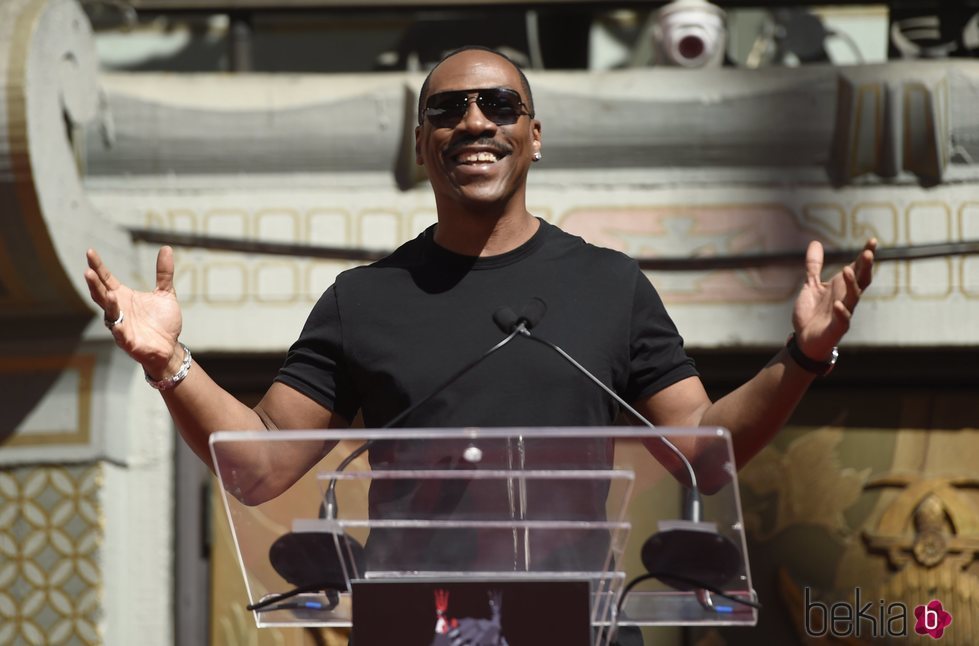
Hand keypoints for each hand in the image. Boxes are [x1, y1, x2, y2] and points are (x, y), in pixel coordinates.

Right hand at [85, 246, 182, 377]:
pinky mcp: (128, 342)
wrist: (169, 347)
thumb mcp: (166, 293)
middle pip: (101, 294)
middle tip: (88, 271)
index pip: (106, 279)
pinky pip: (121, 335)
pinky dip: (119, 329)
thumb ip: (164, 273)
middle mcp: (119, 309)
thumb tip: (166, 248)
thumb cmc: (163, 321)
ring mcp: (121, 326)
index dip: (98, 266)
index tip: (90, 252)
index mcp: (124, 296)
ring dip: (107, 304)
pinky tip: (118, 324)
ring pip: (110, 313)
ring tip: (108, 293)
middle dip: (94, 283)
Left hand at [792, 238, 875, 360]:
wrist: (804, 339)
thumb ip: (814, 266)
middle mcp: (846, 297)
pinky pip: (843, 319)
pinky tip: (838, 305)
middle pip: (861, 280)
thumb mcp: (811, 285)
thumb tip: (816, 242)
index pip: (858, 268)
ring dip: (852, 284)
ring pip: (854, 297)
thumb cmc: (811, 312)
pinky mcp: (837, 327)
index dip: (865, 255)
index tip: (872, 240)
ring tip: (846, 270)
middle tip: (867, 252)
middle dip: (865, 267)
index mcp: (842, 287)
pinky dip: (842, 312)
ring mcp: (844, 312)